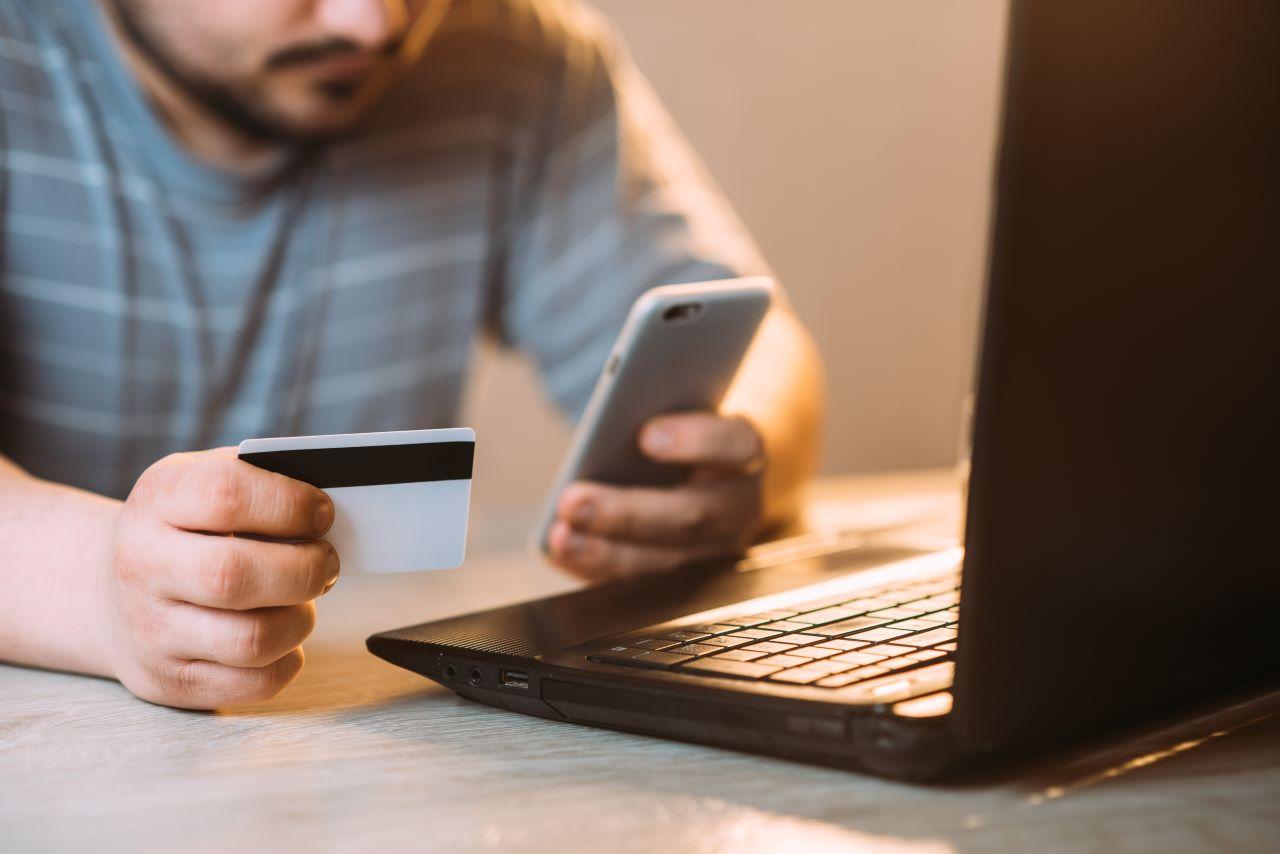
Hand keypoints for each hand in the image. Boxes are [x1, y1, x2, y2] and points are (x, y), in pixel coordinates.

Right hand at [99, 448, 338, 708]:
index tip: (322, 514)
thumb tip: (324, 504)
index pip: (226, 496)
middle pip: (235, 576)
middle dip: (304, 569)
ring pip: (251, 640)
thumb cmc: (182, 530)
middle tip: (324, 562)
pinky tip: (283, 637)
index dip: (290, 505)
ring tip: (302, 601)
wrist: (109, 591)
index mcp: (157, 500)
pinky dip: (288, 660)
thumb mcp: (201, 481)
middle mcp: (142, 566)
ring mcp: (151, 631)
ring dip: (301, 619)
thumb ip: (258, 479)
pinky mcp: (170, 681)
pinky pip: (254, 684)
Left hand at [548, 413, 766, 580]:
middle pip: (690, 516)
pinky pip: (642, 585)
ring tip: (560, 535)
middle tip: (572, 501)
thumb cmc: (683, 430)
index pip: (735, 445)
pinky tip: (562, 551)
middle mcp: (739, 507)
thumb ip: (653, 412)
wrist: (709, 469)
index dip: (694, 441)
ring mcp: (716, 550)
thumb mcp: (678, 410)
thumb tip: (609, 424)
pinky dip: (597, 570)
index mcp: (746, 452)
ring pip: (665, 563)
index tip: (645, 435)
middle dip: (626, 513)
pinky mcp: (687, 579)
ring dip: (606, 553)